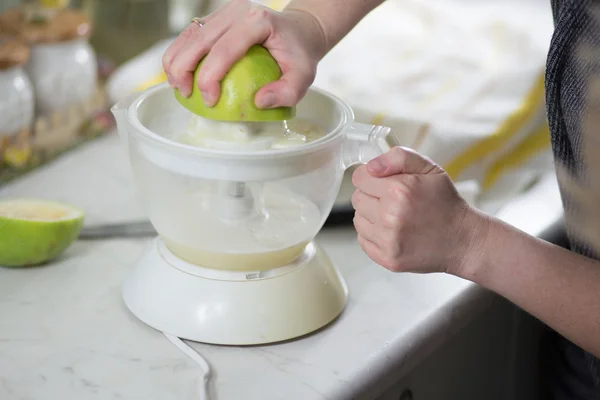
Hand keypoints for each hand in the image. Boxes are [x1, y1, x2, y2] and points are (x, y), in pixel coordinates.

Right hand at [162, 0, 325, 107]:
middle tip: (186, 95)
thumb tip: (258, 102)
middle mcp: (237, 11)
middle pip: (199, 39)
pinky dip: (179, 54)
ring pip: (188, 34)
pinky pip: (190, 34)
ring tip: (178, 87)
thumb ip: (286, 93)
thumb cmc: (300, 55)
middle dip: (184, 70)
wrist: (299, 31)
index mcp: (257, 22)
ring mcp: (224, 11)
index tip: (210, 101)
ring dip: (176, 61)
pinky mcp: (216, 17)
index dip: (210, 78)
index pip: (225, 50)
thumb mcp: (304, 78)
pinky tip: (178, 74)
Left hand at [351, 146, 480, 274]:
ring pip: (357, 219)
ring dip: (371, 216)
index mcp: (399, 190)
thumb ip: (398, 158)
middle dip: (371, 196)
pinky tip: (393, 231)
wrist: (463, 240)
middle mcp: (390, 216)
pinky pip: (363, 240)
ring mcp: (388, 240)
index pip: (359, 178)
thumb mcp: (429, 169)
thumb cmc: (445, 203)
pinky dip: (373, 235)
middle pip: (356, 198)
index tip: (383, 182)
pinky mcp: (387, 258)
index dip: (371, 177)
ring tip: (394, 216)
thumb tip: (370, 167)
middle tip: (393, 200)